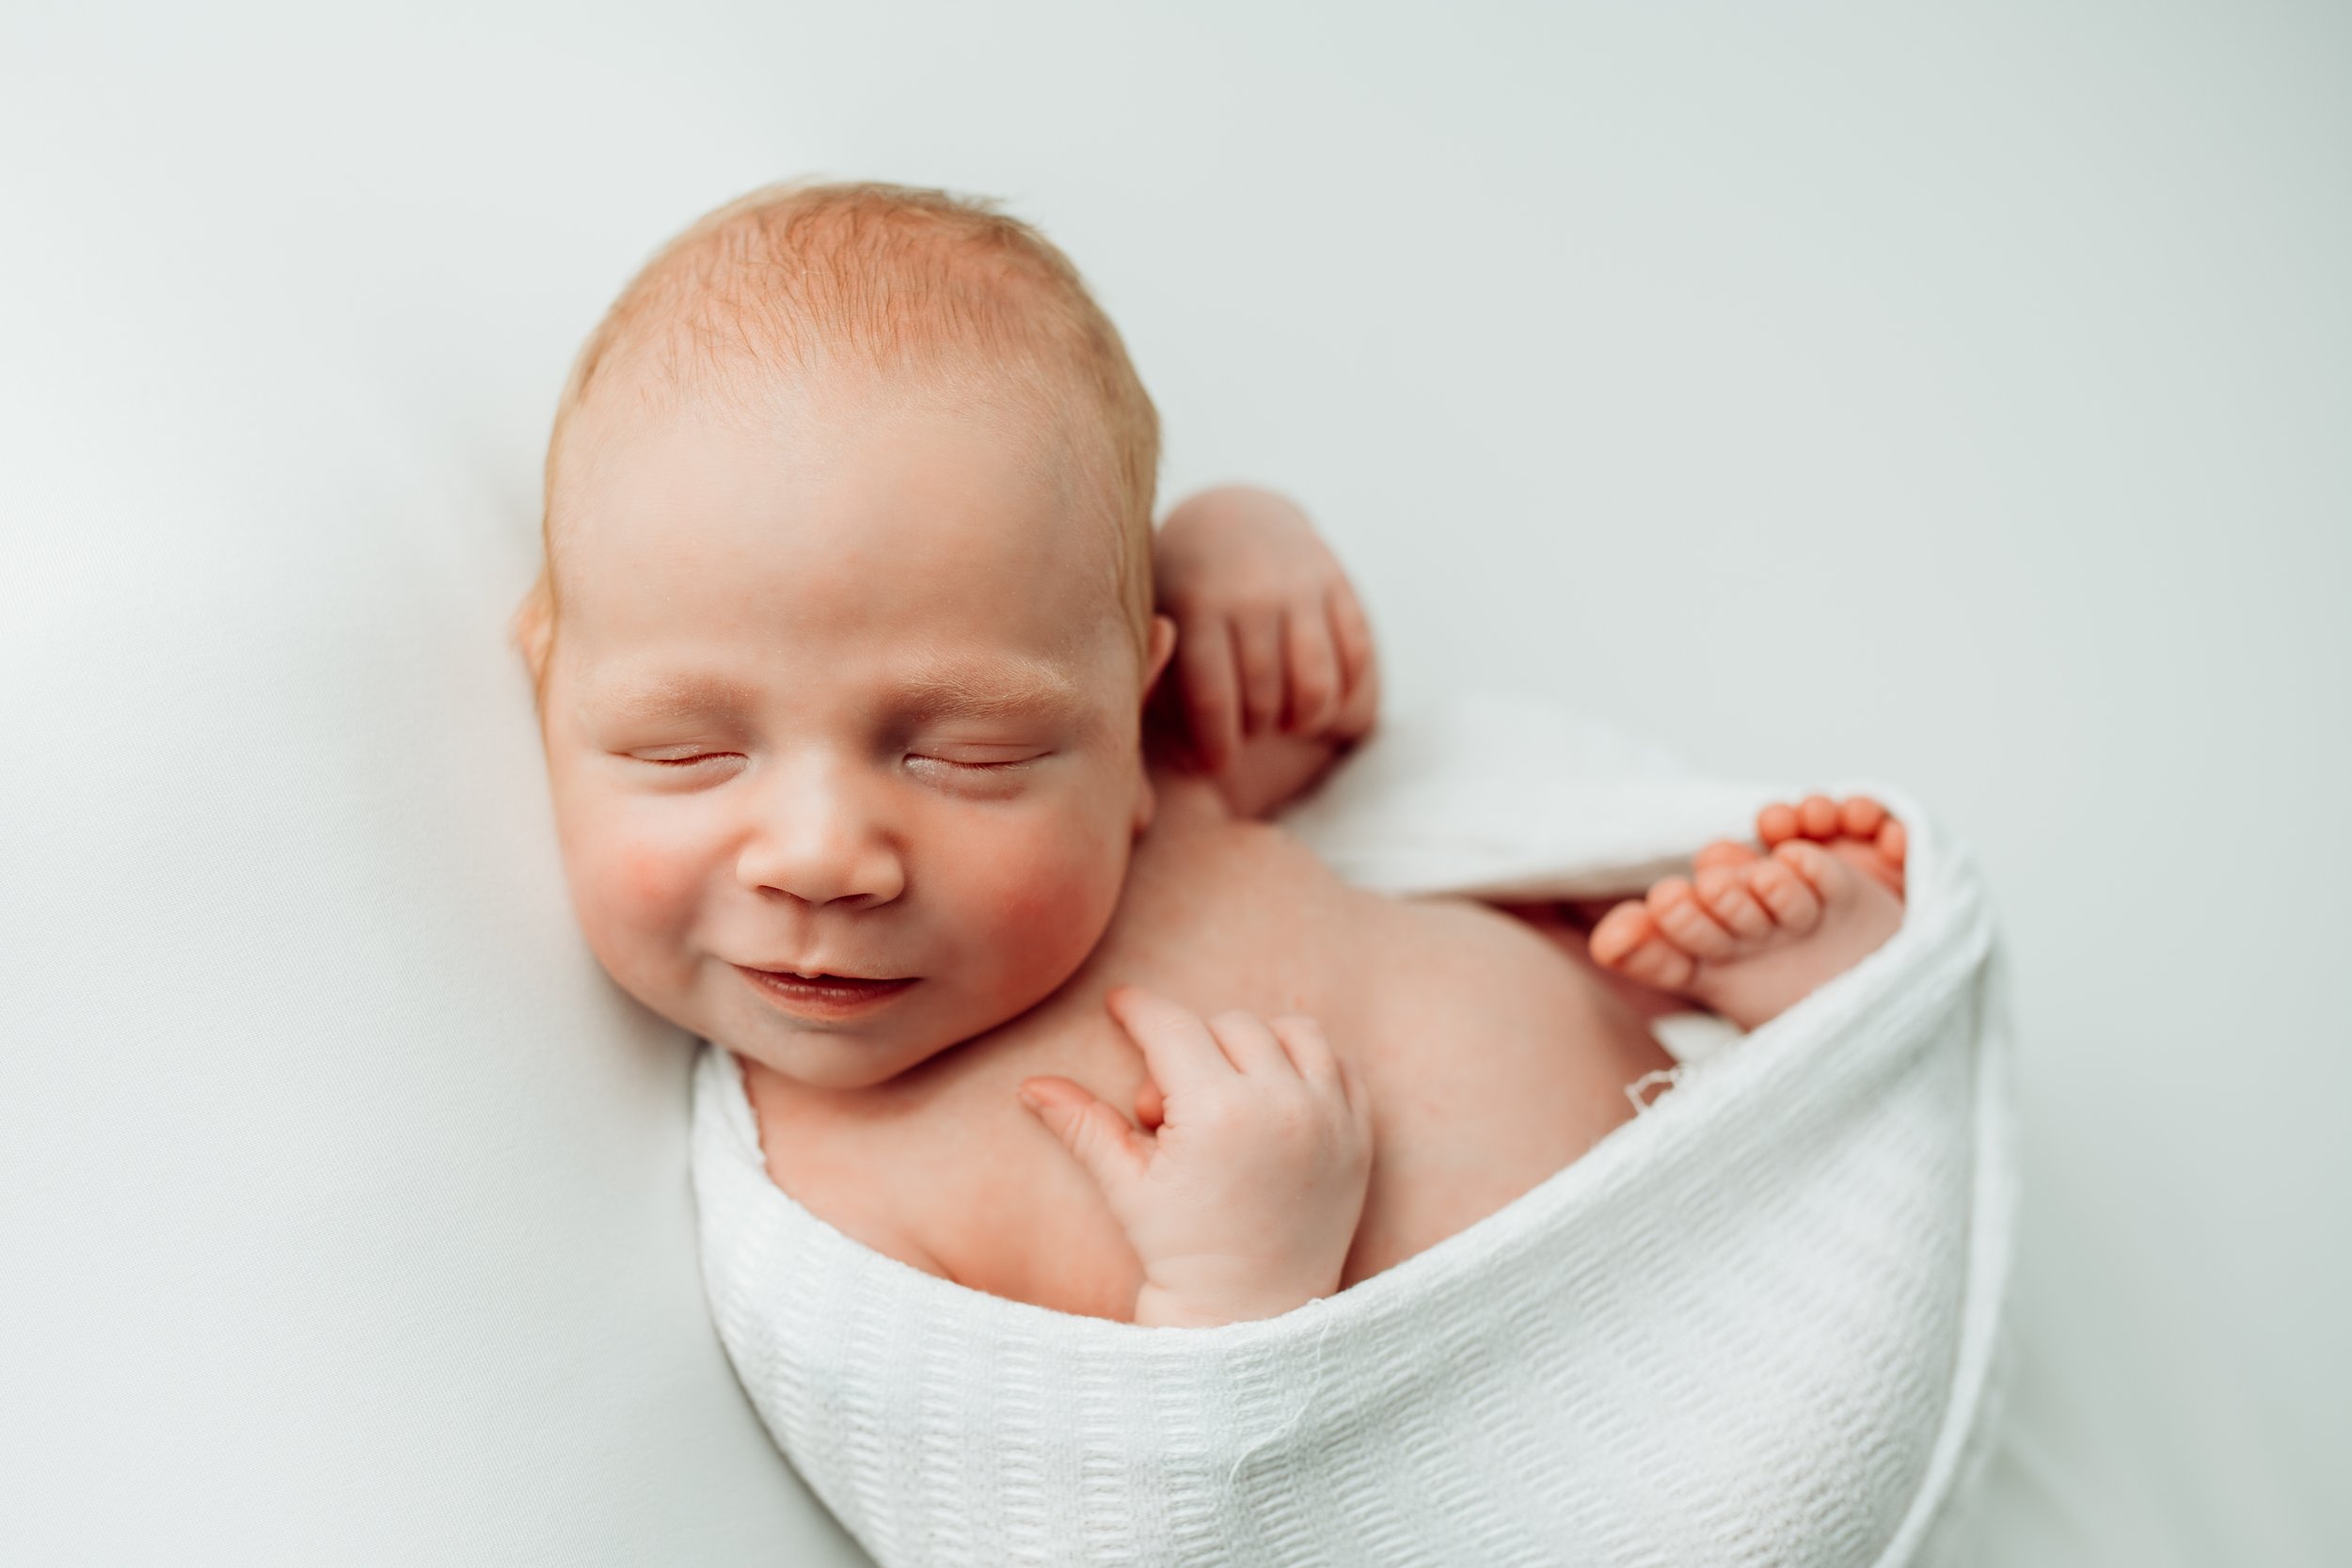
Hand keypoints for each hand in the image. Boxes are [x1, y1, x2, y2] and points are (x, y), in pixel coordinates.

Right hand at [1017, 986, 1374, 1326]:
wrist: (1253, 1316)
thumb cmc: (1182, 1252)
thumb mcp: (1126, 1186)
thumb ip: (1081, 1125)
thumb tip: (1030, 1085)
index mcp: (1219, 1112)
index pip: (1172, 1027)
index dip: (1138, 1010)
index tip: (1120, 1004)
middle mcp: (1283, 1104)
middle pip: (1228, 1025)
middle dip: (1188, 1051)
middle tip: (1164, 1112)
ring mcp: (1330, 1118)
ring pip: (1290, 1032)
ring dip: (1252, 1047)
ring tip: (1222, 1096)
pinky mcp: (1360, 1135)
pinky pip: (1337, 1065)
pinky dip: (1305, 1068)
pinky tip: (1270, 1103)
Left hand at [1152, 487, 1378, 773]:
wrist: (1233, 517)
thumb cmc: (1182, 592)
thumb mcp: (1157, 620)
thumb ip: (1158, 680)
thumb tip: (1187, 758)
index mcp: (1197, 605)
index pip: (1213, 698)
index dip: (1217, 747)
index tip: (1216, 765)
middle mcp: (1251, 594)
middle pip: (1265, 699)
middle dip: (1256, 731)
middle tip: (1248, 731)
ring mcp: (1299, 586)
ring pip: (1316, 686)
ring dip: (1304, 720)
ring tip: (1288, 722)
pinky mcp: (1337, 583)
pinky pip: (1355, 657)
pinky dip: (1344, 692)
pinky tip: (1320, 699)